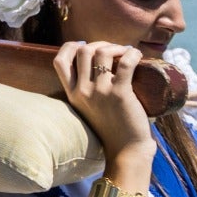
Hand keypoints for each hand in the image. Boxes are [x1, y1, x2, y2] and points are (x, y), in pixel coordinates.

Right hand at [54, 41, 152, 161]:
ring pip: (101, 52)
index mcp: (72, 94)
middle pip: (83, 51)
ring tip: (126, 52)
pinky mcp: (120, 93)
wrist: (127, 152)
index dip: (70, 46)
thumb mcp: (89, 110)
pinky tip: (137, 55)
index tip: (85, 45)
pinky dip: (132, 54)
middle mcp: (82, 91)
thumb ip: (88, 93)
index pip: (59, 61)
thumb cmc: (112, 130)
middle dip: (100, 44)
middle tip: (114, 50)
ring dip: (116, 47)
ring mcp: (100, 92)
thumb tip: (100, 71)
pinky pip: (125, 64)